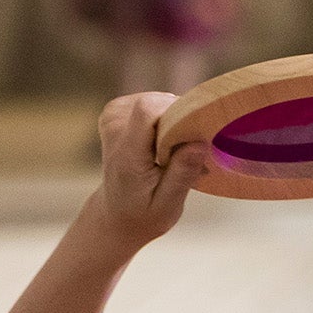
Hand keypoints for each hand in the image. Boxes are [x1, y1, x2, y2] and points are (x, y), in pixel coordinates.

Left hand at [89, 92, 208, 246]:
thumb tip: (200, 142)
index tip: (196, 133)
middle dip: (181, 118)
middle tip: (189, 150)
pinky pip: (150, 101)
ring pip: (156, 99)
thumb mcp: (169, 204)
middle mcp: (114, 131)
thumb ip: (183, 173)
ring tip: (177, 149)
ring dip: (174, 119)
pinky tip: (165, 137)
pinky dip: (164, 116)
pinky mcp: (115, 112)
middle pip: (155, 101)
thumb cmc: (147, 212)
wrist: (117, 214)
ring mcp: (111, 119)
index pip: (147, 110)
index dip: (177, 112)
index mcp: (127, 155)